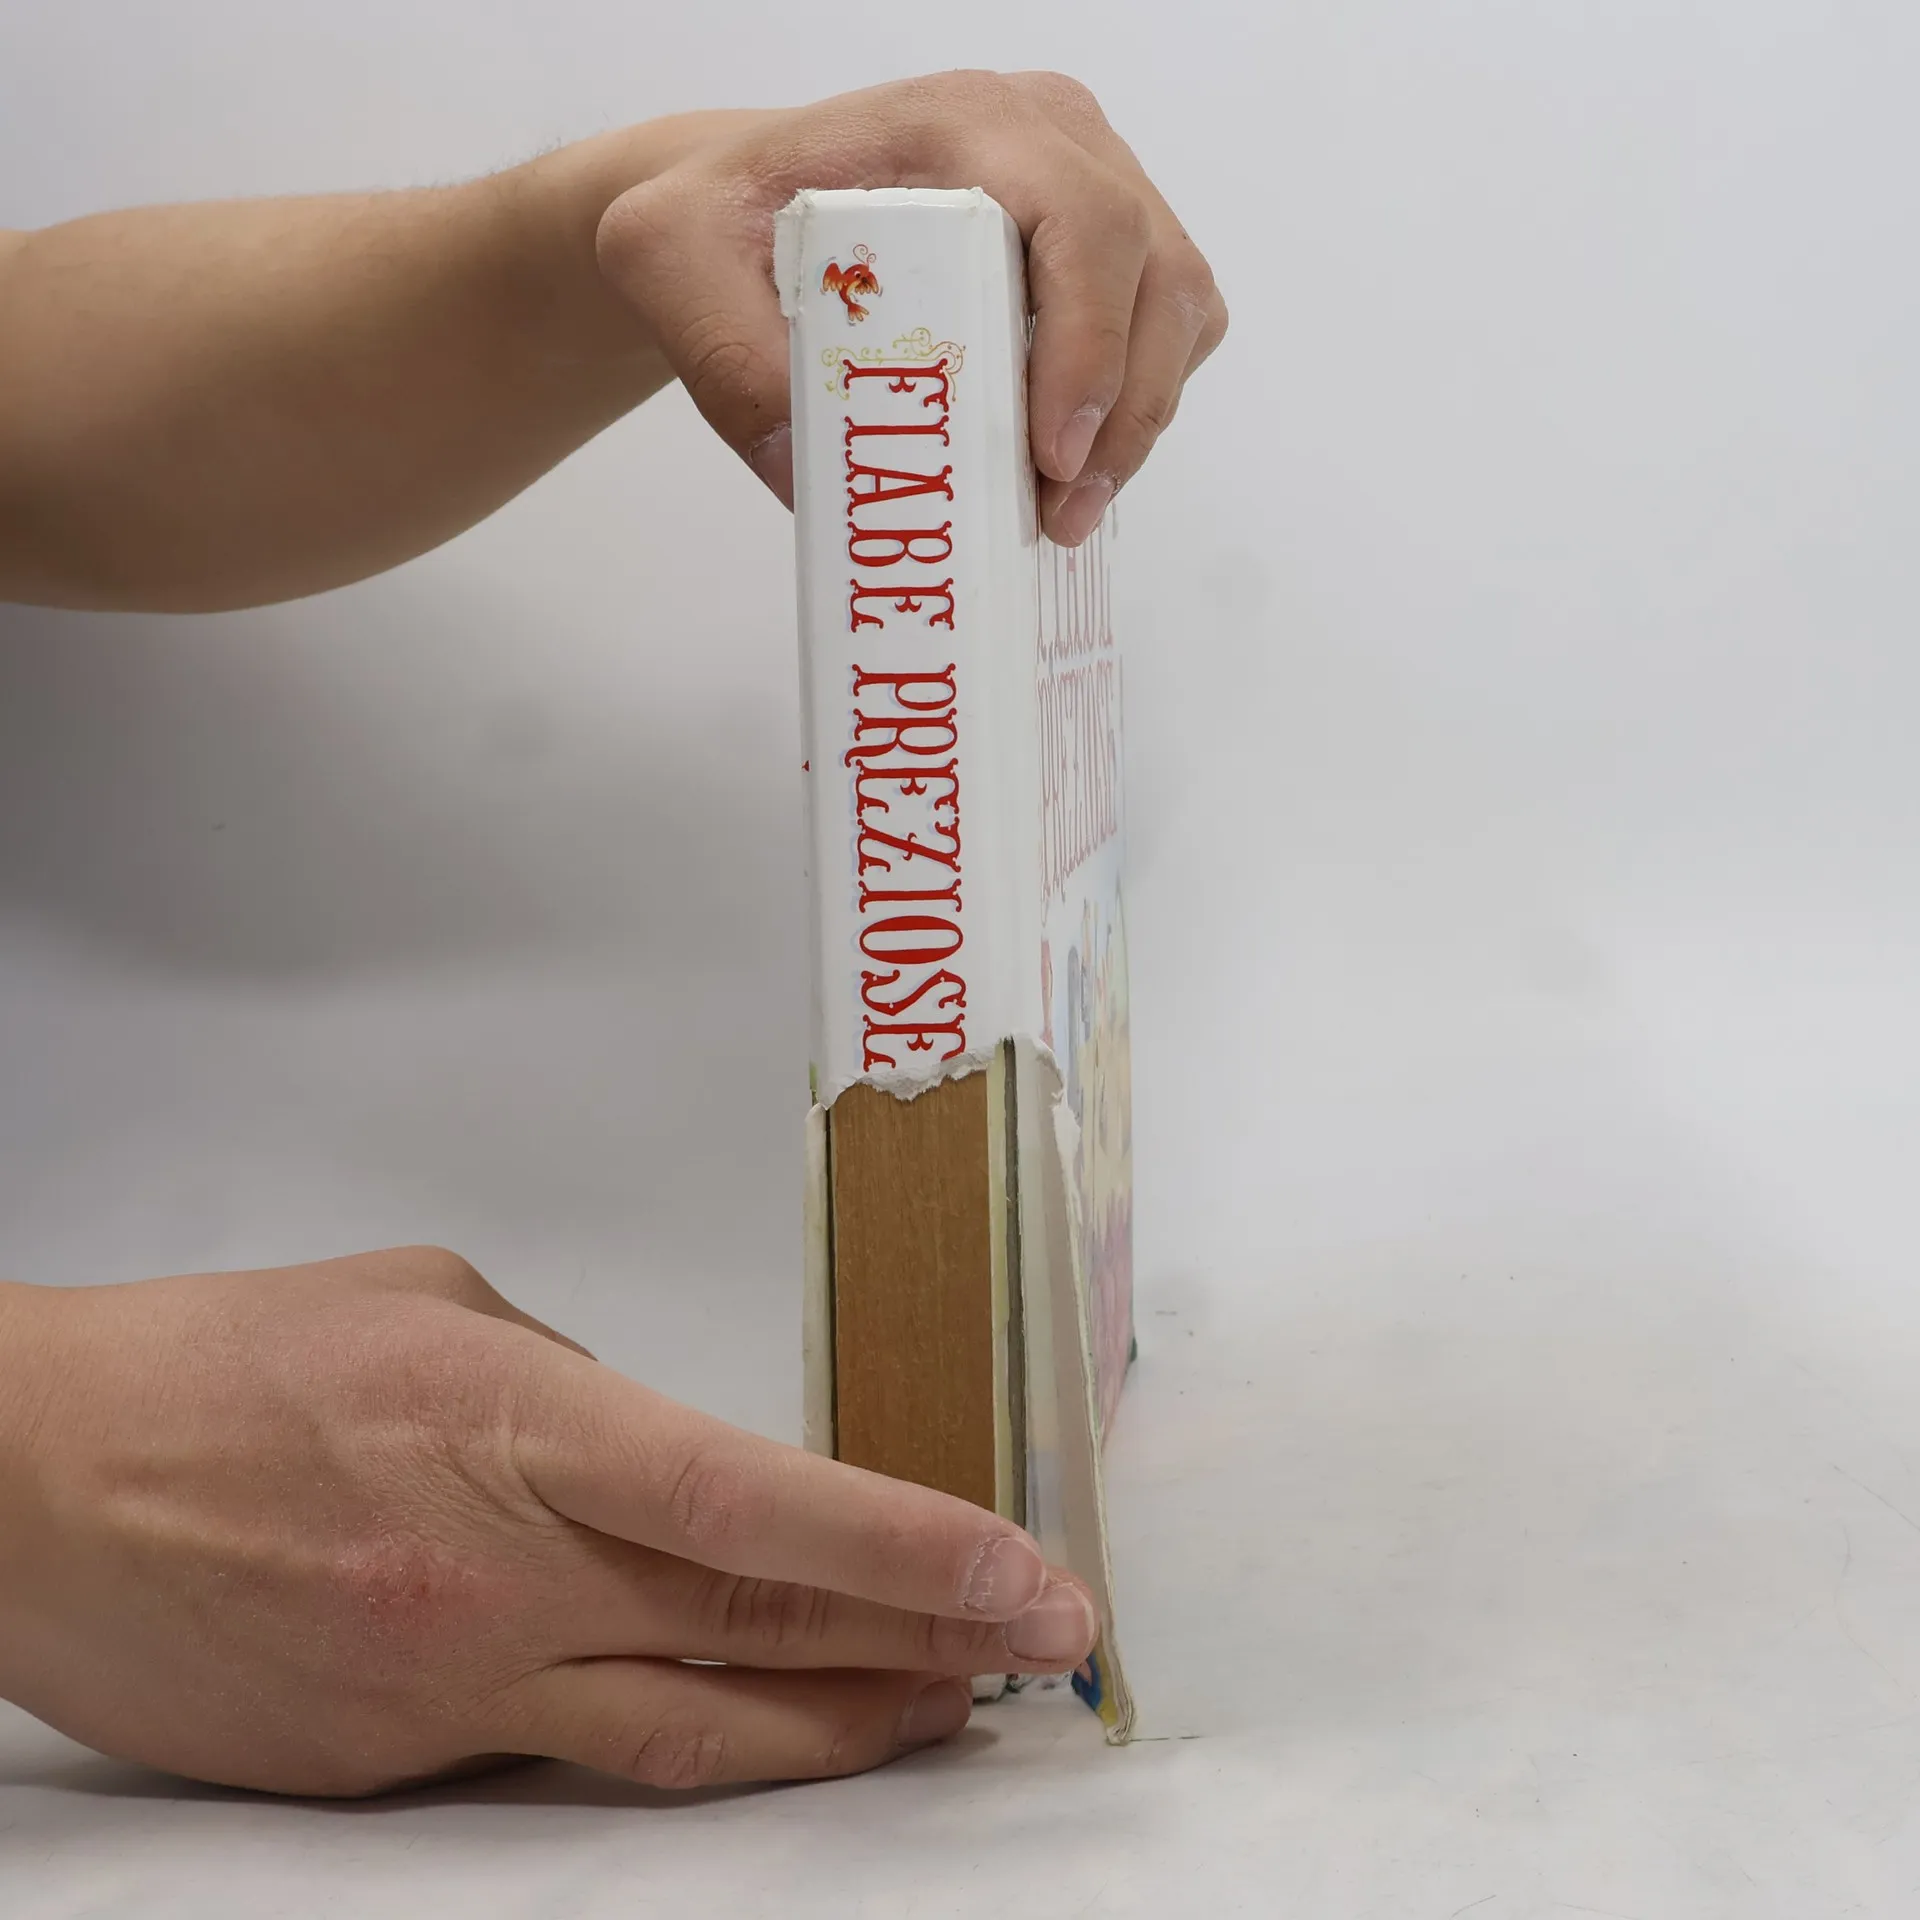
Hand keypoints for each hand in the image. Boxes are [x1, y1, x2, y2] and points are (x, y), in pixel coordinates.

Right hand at [0, 1249, 1097, 1796]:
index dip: (916, 1553)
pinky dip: (683, 1735)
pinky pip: (572, 1759)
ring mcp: (451, 1695)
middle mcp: (503, 1583)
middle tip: (1039, 1650)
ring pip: (694, 1741)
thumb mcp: (435, 1309)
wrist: (36, 1485)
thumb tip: (668, 1461)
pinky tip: (744, 1714)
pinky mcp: (398, 1769)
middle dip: (927, 1650)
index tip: (1031, 1580)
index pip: (762, 1506)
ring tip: (941, 1711)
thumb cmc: (232, 1360)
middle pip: (760, 1636)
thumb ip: (576, 1389)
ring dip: (837, 1727)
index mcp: (519, 1432)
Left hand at [595, 71, 1228, 546]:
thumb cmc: (718, 223)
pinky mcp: (1107, 245)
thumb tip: (809, 469)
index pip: (1083, 219)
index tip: (1052, 455)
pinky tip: (1068, 464)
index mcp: (964, 122)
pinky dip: (1138, 404)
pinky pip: (1169, 326)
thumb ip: (720, 352)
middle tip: (1058, 515)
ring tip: (1062, 510)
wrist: (740, 211)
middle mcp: (1050, 135)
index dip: (1093, 344)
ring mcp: (1095, 182)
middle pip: (1156, 273)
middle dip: (1125, 412)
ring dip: (1139, 421)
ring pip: (1179, 306)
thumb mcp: (670, 266)